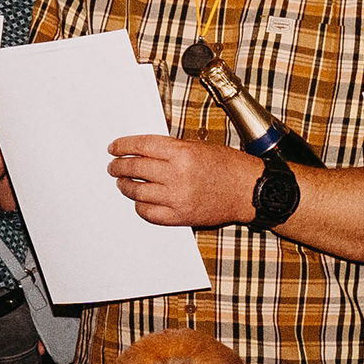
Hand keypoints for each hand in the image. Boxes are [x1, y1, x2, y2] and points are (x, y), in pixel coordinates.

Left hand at [108, 131, 263, 229]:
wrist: (249, 190)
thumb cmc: (228, 166)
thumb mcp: (199, 147)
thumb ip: (170, 150)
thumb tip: (142, 152)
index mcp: (182, 153)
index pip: (141, 146)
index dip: (123, 146)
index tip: (114, 148)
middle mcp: (177, 175)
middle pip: (135, 168)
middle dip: (119, 167)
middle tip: (113, 167)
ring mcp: (177, 198)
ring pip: (137, 192)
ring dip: (125, 186)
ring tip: (123, 183)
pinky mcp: (181, 217)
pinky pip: (149, 213)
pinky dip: (139, 207)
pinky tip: (139, 201)